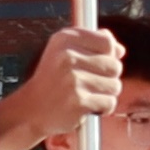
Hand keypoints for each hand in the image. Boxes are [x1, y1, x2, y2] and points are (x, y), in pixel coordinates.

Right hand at [0, 26, 121, 149]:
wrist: (30, 110)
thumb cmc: (52, 80)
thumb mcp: (65, 52)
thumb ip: (93, 44)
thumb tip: (119, 49)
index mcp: (64, 39)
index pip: (107, 42)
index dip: (108, 55)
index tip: (94, 64)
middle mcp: (67, 56)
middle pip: (115, 65)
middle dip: (107, 78)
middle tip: (86, 83)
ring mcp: (73, 79)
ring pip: (115, 85)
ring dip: (105, 94)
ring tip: (85, 95)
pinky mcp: (78, 100)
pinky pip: (109, 103)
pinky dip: (102, 109)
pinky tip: (86, 107)